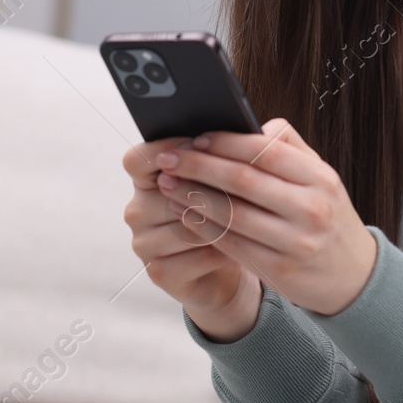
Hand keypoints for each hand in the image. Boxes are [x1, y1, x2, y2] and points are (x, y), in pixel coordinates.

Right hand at [123, 136, 262, 341]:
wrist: (232, 263)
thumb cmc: (230, 212)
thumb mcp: (228, 179)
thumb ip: (233, 152)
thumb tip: (264, 130)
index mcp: (147, 179)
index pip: (137, 159)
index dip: (165, 150)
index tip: (199, 145)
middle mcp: (138, 210)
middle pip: (166, 192)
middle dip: (209, 188)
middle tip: (245, 186)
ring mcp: (144, 243)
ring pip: (184, 224)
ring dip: (221, 221)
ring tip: (251, 217)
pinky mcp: (159, 272)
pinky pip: (194, 255)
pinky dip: (223, 250)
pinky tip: (243, 246)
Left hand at [152, 118, 376, 316]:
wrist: (354, 276)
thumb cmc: (328, 217)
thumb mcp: (322, 178)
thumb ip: (289, 148)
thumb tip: (249, 123)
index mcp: (319, 177)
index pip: (264, 150)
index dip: (224, 142)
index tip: (194, 138)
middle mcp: (311, 208)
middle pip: (243, 179)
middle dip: (199, 166)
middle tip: (168, 158)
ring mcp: (296, 241)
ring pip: (233, 214)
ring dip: (194, 197)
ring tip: (168, 186)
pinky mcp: (280, 270)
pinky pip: (233, 244)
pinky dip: (205, 228)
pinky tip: (186, 215)